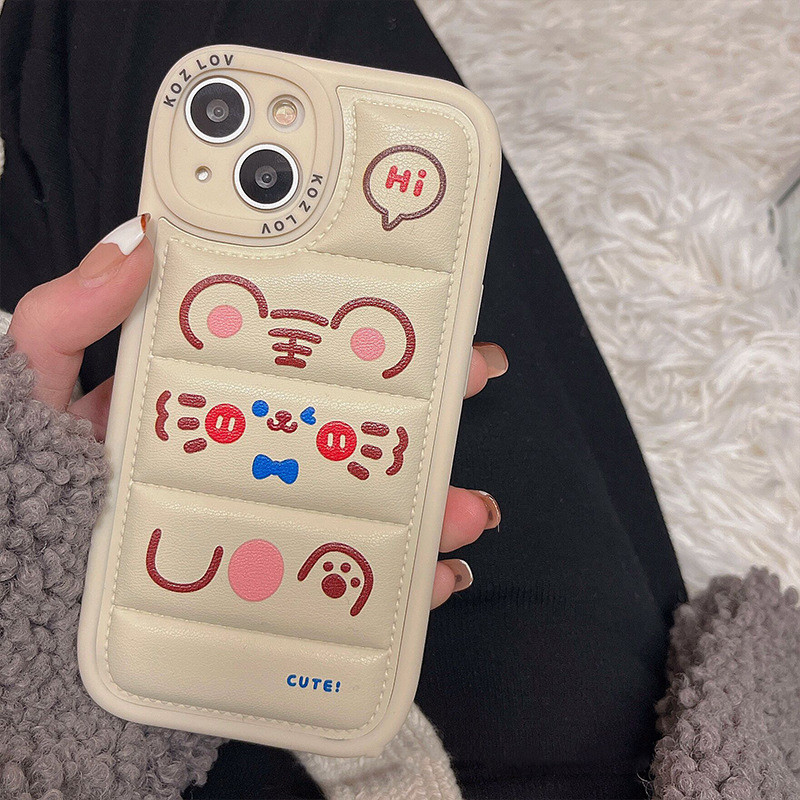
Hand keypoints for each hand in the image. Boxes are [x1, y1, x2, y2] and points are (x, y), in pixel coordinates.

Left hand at [8, 215, 506, 608]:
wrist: (28, 616)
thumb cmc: (25, 495)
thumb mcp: (38, 392)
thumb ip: (69, 318)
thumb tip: (138, 238)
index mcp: (206, 396)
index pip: (292, 346)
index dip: (355, 324)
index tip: (408, 303)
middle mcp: (248, 452)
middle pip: (351, 420)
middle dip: (423, 400)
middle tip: (471, 374)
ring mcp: (266, 518)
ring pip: (368, 499)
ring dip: (432, 499)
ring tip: (467, 506)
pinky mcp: (272, 579)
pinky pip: (351, 575)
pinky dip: (401, 580)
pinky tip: (438, 575)